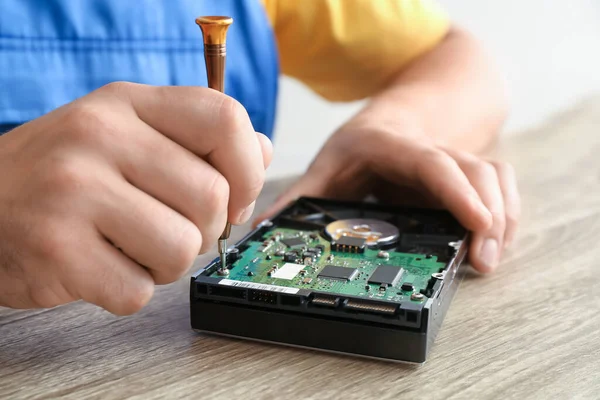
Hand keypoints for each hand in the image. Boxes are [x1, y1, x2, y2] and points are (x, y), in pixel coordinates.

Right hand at [0, 82, 271, 314]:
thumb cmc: (65, 173)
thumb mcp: (128, 132)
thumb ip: (197, 139)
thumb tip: (260, 153)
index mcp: (128, 103)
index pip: (225, 119)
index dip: (248, 167)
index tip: (235, 195)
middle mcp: (100, 137)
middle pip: (212, 198)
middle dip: (204, 229)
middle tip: (168, 226)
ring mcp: (74, 192)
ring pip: (182, 248)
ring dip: (168, 263)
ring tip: (132, 247)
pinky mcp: (56, 250)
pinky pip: (140, 290)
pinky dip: (130, 290)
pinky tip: (102, 267)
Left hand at [256, 125, 518, 272]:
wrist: (395, 117)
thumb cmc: (360, 144)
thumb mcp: (325, 165)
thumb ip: (300, 197)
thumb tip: (262, 230)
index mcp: (391, 144)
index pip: (430, 162)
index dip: (456, 190)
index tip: (475, 223)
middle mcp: (429, 148)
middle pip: (473, 172)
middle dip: (485, 215)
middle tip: (481, 261)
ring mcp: (453, 159)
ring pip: (494, 177)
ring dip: (502, 217)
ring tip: (489, 259)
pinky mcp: (467, 174)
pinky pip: (501, 185)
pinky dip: (508, 213)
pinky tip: (497, 241)